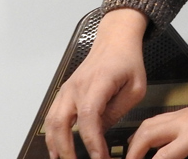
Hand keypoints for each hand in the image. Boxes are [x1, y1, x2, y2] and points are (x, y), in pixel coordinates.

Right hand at [45, 9, 149, 158]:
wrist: (115, 40)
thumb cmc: (127, 61)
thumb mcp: (136, 88)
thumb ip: (118, 111)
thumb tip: (101, 133)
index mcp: (98, 83)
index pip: (89, 117)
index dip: (92, 142)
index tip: (100, 158)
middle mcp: (77, 86)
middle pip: (62, 123)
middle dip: (67, 149)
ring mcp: (68, 89)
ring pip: (52, 121)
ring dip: (55, 144)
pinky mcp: (65, 92)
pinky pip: (52, 115)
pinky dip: (51, 134)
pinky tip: (56, 148)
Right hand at [125, 86, 187, 158]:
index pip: (162, 157)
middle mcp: (182, 122)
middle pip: (147, 135)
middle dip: (132, 154)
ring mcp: (180, 115)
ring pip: (147, 124)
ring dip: (135, 142)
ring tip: (131, 158)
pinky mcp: (180, 112)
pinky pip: (154, 120)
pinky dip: (143, 132)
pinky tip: (142, 144)